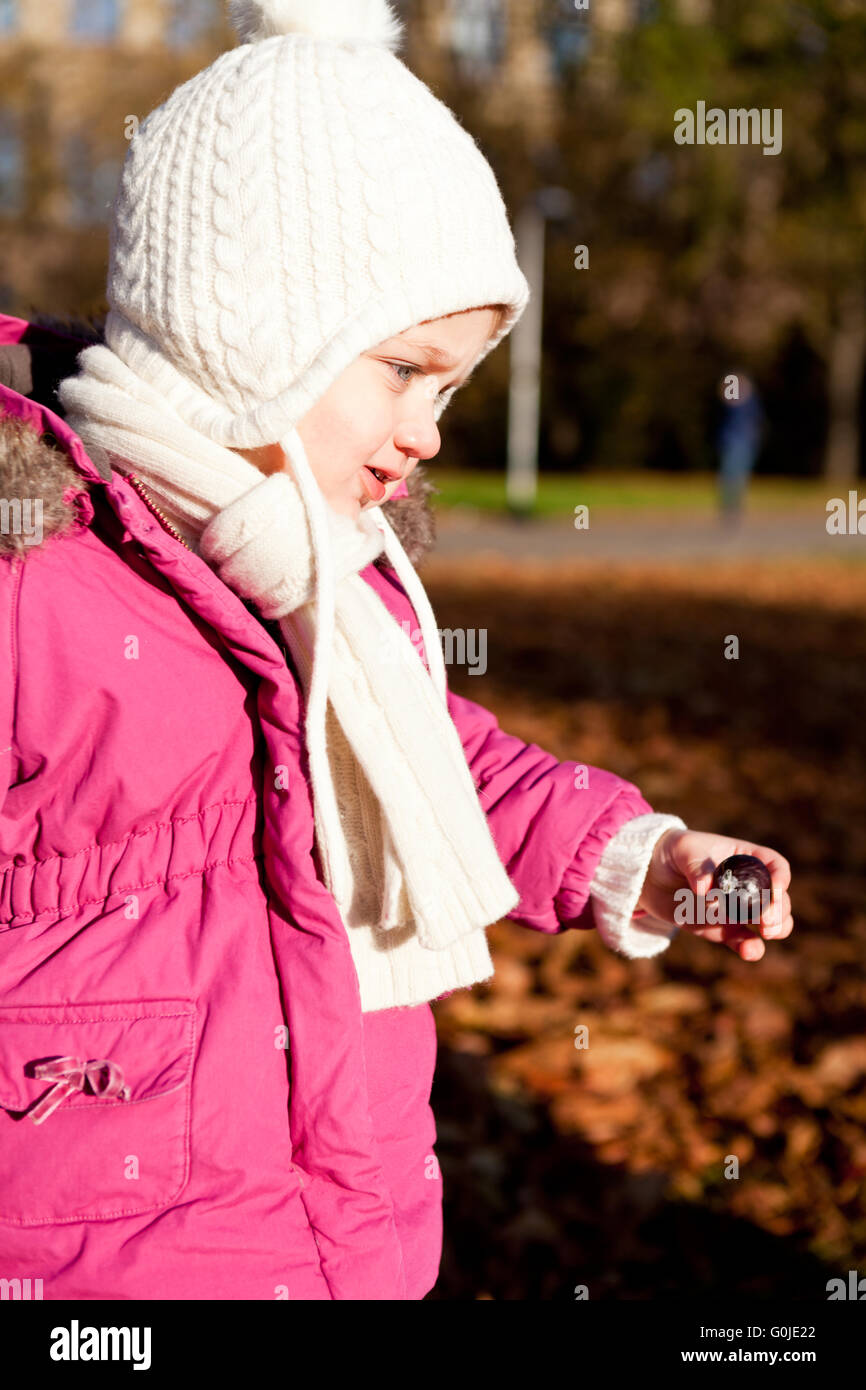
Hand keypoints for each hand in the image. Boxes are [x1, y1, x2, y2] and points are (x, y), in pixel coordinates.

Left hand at [636, 829, 792, 961]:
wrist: (649, 875)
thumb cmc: (672, 852)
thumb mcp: (683, 849)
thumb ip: (696, 866)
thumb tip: (705, 890)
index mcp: (745, 858)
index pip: (774, 866)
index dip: (779, 877)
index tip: (775, 890)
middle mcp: (748, 885)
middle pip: (778, 898)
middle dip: (778, 910)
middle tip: (766, 921)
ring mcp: (738, 909)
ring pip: (771, 922)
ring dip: (776, 929)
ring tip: (766, 933)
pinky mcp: (724, 930)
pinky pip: (744, 942)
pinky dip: (751, 948)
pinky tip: (748, 952)